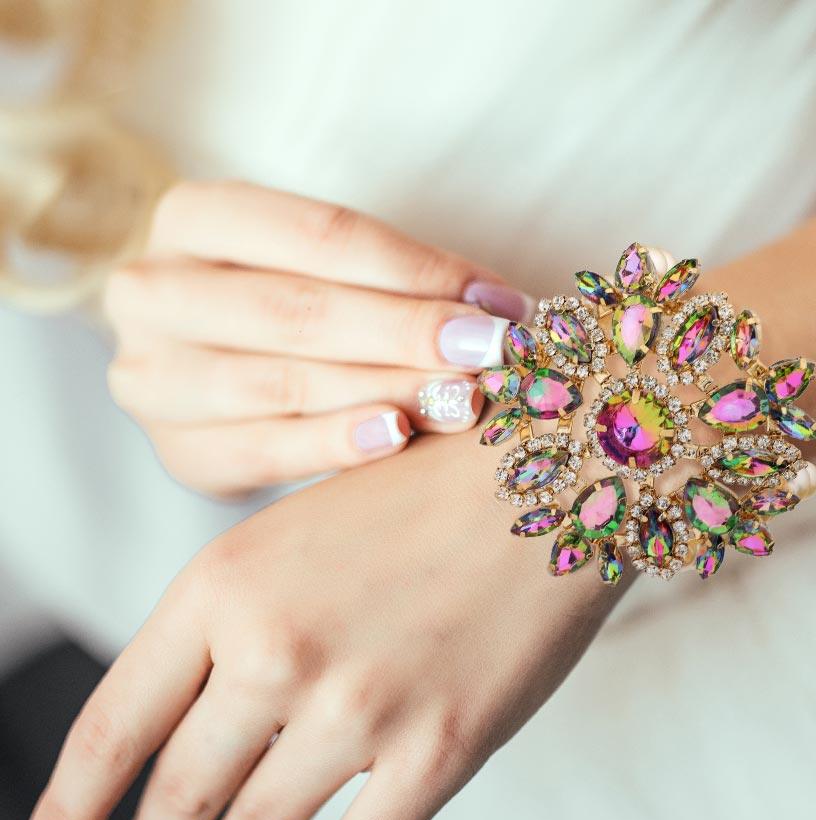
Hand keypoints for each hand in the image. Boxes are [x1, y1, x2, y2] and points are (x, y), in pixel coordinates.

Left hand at [16, 429, 621, 819]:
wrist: (549, 472)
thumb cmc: (418, 491)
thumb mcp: (292, 530)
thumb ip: (232, 620)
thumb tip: (185, 724)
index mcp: (224, 583)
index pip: (115, 724)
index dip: (69, 808)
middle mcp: (278, 651)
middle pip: (180, 790)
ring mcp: (360, 708)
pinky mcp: (440, 749)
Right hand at [104, 180, 533, 495]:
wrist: (207, 371)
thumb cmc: (286, 304)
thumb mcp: (322, 267)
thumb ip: (396, 282)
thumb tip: (505, 309)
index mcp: (194, 216)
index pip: (320, 235)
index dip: (417, 270)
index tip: (498, 303)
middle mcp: (155, 290)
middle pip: (299, 311)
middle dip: (408, 333)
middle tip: (491, 354)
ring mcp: (155, 375)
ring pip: (283, 383)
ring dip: (387, 391)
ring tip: (463, 399)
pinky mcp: (179, 449)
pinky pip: (265, 450)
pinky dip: (336, 445)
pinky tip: (396, 438)